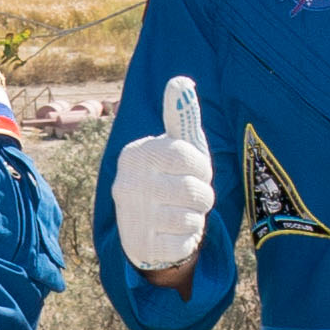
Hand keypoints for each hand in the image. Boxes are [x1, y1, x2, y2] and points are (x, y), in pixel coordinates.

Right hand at [111, 72, 216, 278]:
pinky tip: (174, 234)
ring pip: (192, 218)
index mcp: (135, 154)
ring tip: (183, 214)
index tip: (196, 171)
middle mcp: (126, 184)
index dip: (202, 167)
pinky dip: (188, 240)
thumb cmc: (170, 178)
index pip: (186, 156)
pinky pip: (185, 244)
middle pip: (193, 190)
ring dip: (196, 218)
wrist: (149, 229)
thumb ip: (181, 116)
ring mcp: (132, 218)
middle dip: (203, 196)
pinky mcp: (143, 248)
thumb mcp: (178, 147)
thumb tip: (181, 82)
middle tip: (192, 197)